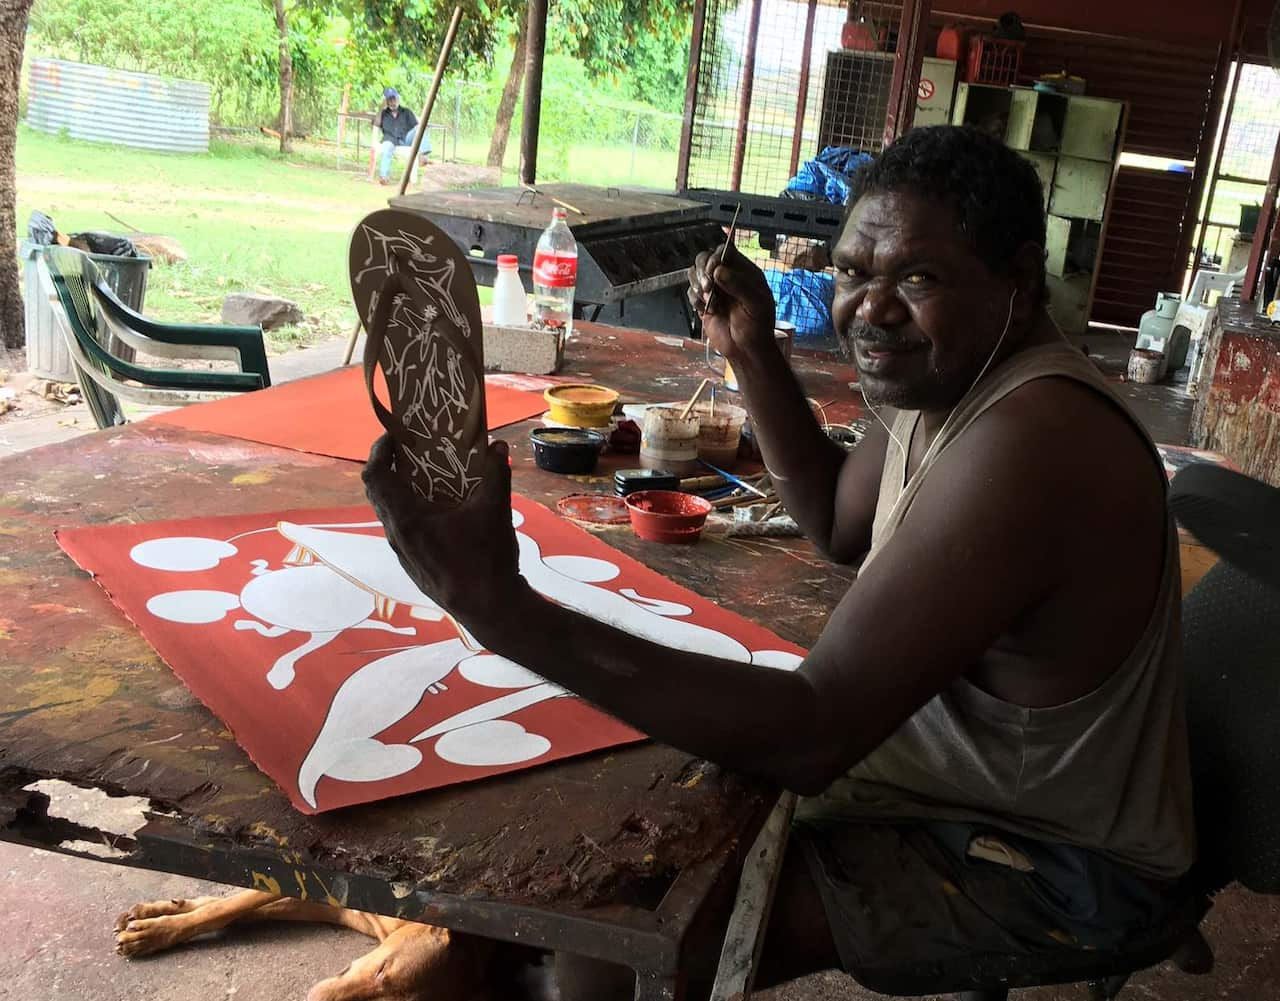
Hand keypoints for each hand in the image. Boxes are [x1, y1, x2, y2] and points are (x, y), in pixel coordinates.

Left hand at [363, 435, 527, 628]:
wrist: (489, 609)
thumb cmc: (486, 558)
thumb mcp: (495, 509)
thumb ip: (496, 474)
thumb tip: (497, 446)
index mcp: (407, 518)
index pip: (376, 475)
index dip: (380, 450)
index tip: (396, 435)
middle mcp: (397, 535)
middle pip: (379, 492)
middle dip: (391, 467)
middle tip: (412, 451)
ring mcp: (403, 553)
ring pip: (390, 513)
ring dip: (402, 491)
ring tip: (428, 477)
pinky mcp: (413, 566)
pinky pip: (402, 530)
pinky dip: (411, 512)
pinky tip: (440, 513)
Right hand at [686, 239, 775, 362]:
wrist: (746, 350)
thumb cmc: (757, 327)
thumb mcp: (755, 304)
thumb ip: (739, 285)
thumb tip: (718, 271)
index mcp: (744, 272)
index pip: (725, 251)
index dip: (716, 257)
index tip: (714, 270)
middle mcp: (727, 277)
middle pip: (705, 258)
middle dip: (703, 270)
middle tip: (708, 287)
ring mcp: (714, 289)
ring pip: (695, 273)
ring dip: (697, 285)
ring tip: (709, 300)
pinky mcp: (703, 303)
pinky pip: (691, 292)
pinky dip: (695, 300)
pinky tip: (707, 310)